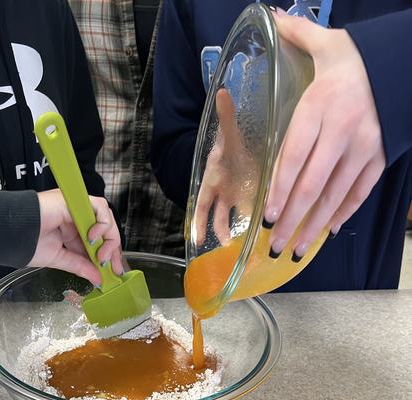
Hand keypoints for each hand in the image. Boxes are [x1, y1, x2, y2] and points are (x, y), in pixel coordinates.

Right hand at [28, 189, 122, 284]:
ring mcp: (76, 208)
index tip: (113, 271)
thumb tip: (97, 278)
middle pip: (106, 229)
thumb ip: (80, 266)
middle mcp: (76, 218)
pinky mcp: (74, 200)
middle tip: (110, 266)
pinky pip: (99, 207)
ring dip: (108, 238)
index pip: (99, 241)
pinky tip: (92, 238)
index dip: (109, 255)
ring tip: (100, 254)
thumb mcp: (60, 260)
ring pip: (105, 218)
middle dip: (112, 249)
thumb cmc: (27, 243)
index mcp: (73, 232)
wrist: (11, 233)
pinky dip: (102, 224)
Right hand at [195, 89, 257, 243]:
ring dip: (240, 231)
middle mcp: (223, 192)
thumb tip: (222, 92)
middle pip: (219, 216)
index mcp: (213, 180)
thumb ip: (227, 116)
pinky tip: (264, 234)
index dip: (199, 221)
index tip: (198, 238)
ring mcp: (238, 197)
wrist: (244, 142)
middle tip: (228, 245)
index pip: (203, 204)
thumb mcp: (230, 132)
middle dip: (221, 231)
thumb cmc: (232, 142)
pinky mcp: (252, 197)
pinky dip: (257, 223)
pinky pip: (254, 214)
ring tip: (246, 245)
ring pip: (236, 218)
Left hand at [266, 12, 384, 257]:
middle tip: (274, 245)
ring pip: (336, 196)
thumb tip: (269, 16)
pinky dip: (343, 214)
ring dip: (314, 226)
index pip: (295, 156)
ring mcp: (364, 149)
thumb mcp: (327, 44)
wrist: (405, 65)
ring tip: (295, 250)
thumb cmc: (358, 59)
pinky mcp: (379, 159)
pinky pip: (360, 192)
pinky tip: (326, 232)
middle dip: (292, 219)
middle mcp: (343, 132)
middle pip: (313, 185)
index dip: (280, 188)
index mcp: (322, 107)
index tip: (266, 215)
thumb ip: (296, 36)